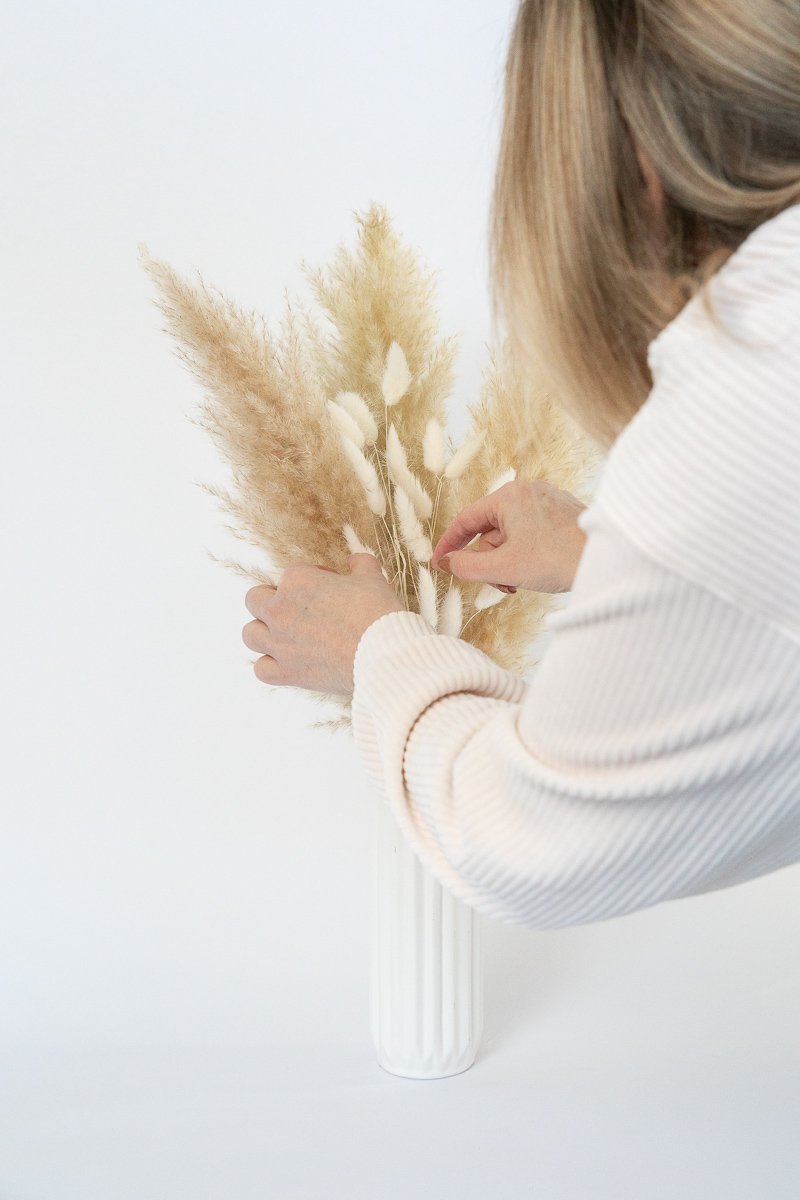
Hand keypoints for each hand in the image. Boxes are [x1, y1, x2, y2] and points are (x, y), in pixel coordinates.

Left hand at [242, 554, 405, 695]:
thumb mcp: (372, 578)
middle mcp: (281, 610)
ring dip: (264, 632)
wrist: (382, 654)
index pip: (290, 574)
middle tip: (297, 609)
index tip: (330, 591)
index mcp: (297, 581)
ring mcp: (279, 643)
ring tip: (284, 635)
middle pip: (255, 600)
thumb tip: (356, 560)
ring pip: (250, 634)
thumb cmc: (377, 613)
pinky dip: (270, 666)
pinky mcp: (287, 672)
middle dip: (272, 601)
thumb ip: (360, 565)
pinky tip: (286, 662)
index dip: (312, 580)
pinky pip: (261, 669)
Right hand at [430, 480, 587, 594]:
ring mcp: (547, 501)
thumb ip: (467, 567)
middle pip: (490, 530)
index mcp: (509, 496)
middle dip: (490, 561)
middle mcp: (527, 491)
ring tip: (522, 582)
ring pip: (511, 535)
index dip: (449, 544)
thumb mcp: (504, 568)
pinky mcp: (563, 514)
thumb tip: (447, 563)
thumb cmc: (558, 559)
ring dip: (509, 561)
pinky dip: (526, 555)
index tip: (439, 563)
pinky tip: (538, 572)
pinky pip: (531, 533)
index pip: (466, 520)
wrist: (609, 559)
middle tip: (501, 584)